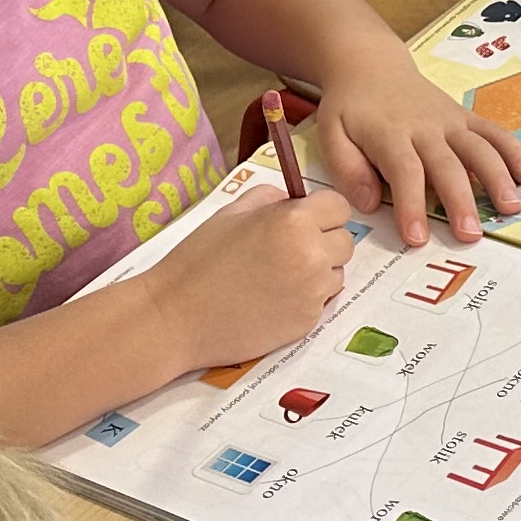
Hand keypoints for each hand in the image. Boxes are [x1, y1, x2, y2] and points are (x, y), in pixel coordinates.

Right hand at [142, 175, 357, 373]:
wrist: (176, 317)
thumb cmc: (197, 261)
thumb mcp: (230, 213)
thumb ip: (269, 199)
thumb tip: (292, 199)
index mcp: (293, 221)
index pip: (339, 207)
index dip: (322, 212)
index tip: (306, 219)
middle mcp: (311, 255)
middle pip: (344, 241)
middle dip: (323, 242)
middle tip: (289, 249)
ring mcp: (312, 292)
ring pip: (336, 273)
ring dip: (318, 272)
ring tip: (276, 276)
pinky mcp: (307, 322)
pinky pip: (320, 302)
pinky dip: (304, 299)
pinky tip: (271, 299)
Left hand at [310, 52, 520, 248]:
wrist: (371, 66)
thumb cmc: (350, 108)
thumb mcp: (331, 134)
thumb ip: (347, 169)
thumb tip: (368, 204)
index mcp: (389, 135)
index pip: (404, 172)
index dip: (412, 205)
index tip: (418, 238)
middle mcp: (425, 127)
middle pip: (447, 165)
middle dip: (460, 200)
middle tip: (470, 234)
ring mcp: (449, 121)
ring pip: (478, 148)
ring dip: (497, 177)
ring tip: (510, 207)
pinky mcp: (465, 118)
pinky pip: (494, 132)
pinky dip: (514, 152)